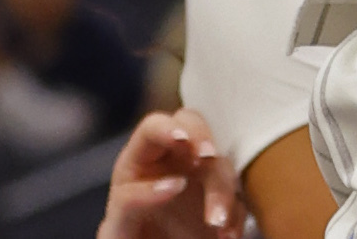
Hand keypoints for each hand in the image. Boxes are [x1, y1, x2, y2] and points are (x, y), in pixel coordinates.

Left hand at [97, 109, 238, 238]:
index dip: (168, 127)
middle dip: (204, 138)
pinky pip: (239, 197)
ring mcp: (200, 177)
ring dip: (223, 188)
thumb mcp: (117, 227)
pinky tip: (226, 236)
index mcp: (141, 160)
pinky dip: (237, 215)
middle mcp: (174, 160)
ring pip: (222, 163)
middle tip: (208, 157)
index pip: (153, 127)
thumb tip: (174, 183)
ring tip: (215, 222)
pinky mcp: (221, 201)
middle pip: (194, 128)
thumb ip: (132, 202)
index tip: (181, 140)